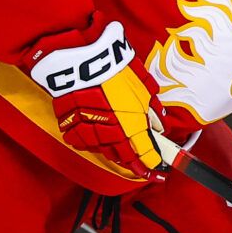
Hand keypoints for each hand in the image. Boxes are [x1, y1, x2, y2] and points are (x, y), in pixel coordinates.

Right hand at [28, 21, 163, 179]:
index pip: (146, 157)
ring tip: (121, 145)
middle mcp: (112, 137)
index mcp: (133, 129)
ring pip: (105, 152)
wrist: (81, 61)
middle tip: (143, 164)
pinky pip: (85, 141)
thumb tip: (160, 124)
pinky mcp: (71, 128)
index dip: (154, 166)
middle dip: (135, 163)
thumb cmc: (115, 71)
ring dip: (115, 151)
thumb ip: (153, 111)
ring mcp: (90, 134)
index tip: (159, 171)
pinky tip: (99, 132)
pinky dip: (93, 140)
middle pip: (125, 159)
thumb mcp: (144, 88)